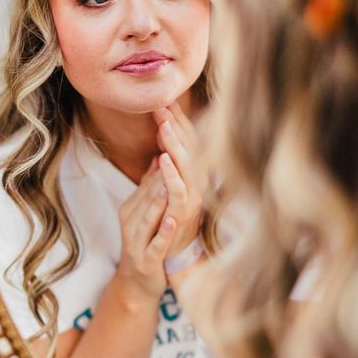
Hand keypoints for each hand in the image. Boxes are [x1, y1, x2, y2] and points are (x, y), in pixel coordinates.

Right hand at [116, 158, 177, 303]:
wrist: (137, 285)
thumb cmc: (146, 243)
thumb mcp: (146, 213)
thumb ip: (150, 186)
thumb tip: (159, 156)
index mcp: (130, 208)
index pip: (147, 183)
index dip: (163, 165)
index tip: (174, 147)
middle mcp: (130, 222)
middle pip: (147, 197)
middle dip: (160, 178)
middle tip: (174, 157)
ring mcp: (136, 242)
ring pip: (147, 218)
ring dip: (158, 203)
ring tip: (168, 186)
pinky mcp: (146, 261)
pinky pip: (155, 245)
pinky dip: (163, 233)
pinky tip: (172, 221)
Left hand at [152, 101, 205, 258]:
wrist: (172, 259)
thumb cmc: (169, 221)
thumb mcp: (164, 187)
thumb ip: (163, 164)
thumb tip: (162, 137)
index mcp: (192, 175)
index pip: (187, 140)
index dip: (177, 119)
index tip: (165, 98)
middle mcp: (197, 184)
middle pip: (189, 148)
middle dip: (175, 125)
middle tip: (161, 104)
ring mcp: (191, 200)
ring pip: (186, 167)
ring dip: (176, 146)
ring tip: (164, 126)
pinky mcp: (182, 217)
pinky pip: (178, 194)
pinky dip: (171, 177)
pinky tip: (162, 160)